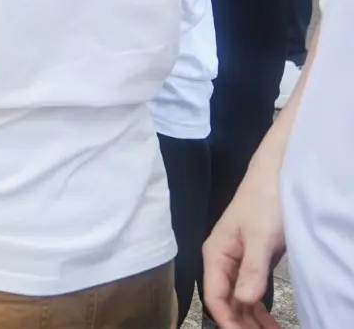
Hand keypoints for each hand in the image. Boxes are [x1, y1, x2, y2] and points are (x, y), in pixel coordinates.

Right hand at [202, 155, 286, 327]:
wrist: (276, 176)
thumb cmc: (264, 203)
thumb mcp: (260, 238)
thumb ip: (251, 270)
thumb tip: (243, 301)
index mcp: (215, 254)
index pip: (214, 296)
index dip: (227, 320)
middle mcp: (222, 260)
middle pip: (225, 300)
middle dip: (240, 323)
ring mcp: (237, 260)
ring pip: (238, 297)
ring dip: (250, 318)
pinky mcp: (252, 259)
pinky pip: (250, 289)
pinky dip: (258, 307)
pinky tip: (268, 320)